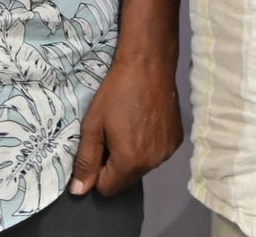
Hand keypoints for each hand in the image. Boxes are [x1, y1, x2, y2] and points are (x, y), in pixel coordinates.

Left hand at [68, 51, 182, 197]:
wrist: (148, 65)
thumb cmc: (115, 92)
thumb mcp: (93, 124)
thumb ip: (86, 161)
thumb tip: (79, 191)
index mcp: (130, 161)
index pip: (107, 189)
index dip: (97, 172)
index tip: (97, 147)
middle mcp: (152, 163)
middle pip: (125, 180)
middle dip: (114, 165)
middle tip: (111, 134)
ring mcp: (167, 152)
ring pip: (141, 167)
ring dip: (132, 156)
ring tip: (129, 125)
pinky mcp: (176, 140)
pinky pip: (155, 154)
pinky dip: (148, 145)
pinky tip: (145, 122)